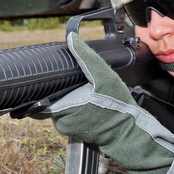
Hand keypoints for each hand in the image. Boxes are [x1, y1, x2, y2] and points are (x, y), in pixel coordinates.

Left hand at [37, 34, 173, 173]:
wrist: (129, 131)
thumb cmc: (117, 106)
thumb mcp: (104, 76)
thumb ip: (86, 57)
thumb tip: (72, 39)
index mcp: (63, 106)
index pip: (43, 94)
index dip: (48, 83)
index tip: (55, 78)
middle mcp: (62, 121)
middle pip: (52, 99)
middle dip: (63, 90)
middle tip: (80, 86)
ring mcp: (68, 129)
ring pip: (60, 108)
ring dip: (69, 99)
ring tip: (86, 94)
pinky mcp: (75, 133)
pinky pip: (68, 117)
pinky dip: (75, 109)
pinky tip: (88, 104)